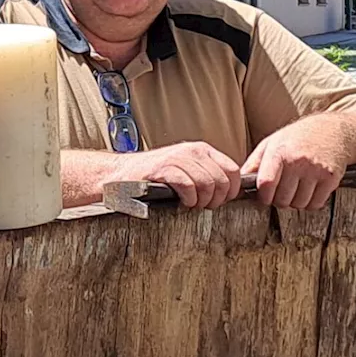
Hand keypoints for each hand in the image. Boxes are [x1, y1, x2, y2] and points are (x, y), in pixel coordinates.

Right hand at [114, 141, 241, 208]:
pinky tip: (181, 202)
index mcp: (202, 150)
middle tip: (203, 206)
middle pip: (222, 180)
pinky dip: (188, 199)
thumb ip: (208, 176)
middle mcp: (192, 150)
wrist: (123, 174)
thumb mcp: (188, 170)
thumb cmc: (157, 177)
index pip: (232, 170)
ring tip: (191, 204)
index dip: (231, 191)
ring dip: (201, 201)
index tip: (220, 201)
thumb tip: (231, 194)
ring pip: (207, 184)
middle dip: (216, 200)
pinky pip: (188, 186)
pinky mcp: (163, 168)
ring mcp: (177, 158)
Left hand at [242, 120, 348, 209]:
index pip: (266, 184)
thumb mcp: (271, 143)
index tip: (264, 197)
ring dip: (296, 202)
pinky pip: (316, 204)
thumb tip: (239, 183)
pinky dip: (311, 203)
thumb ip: (254, 163)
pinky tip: (309, 191)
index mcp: (279, 152)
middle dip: (279, 200)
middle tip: (282, 192)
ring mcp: (316, 170)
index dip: (263, 196)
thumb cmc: (298, 137)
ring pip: (299, 204)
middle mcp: (297, 161)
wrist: (334, 130)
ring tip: (296, 189)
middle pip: (282, 198)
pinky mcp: (331, 178)